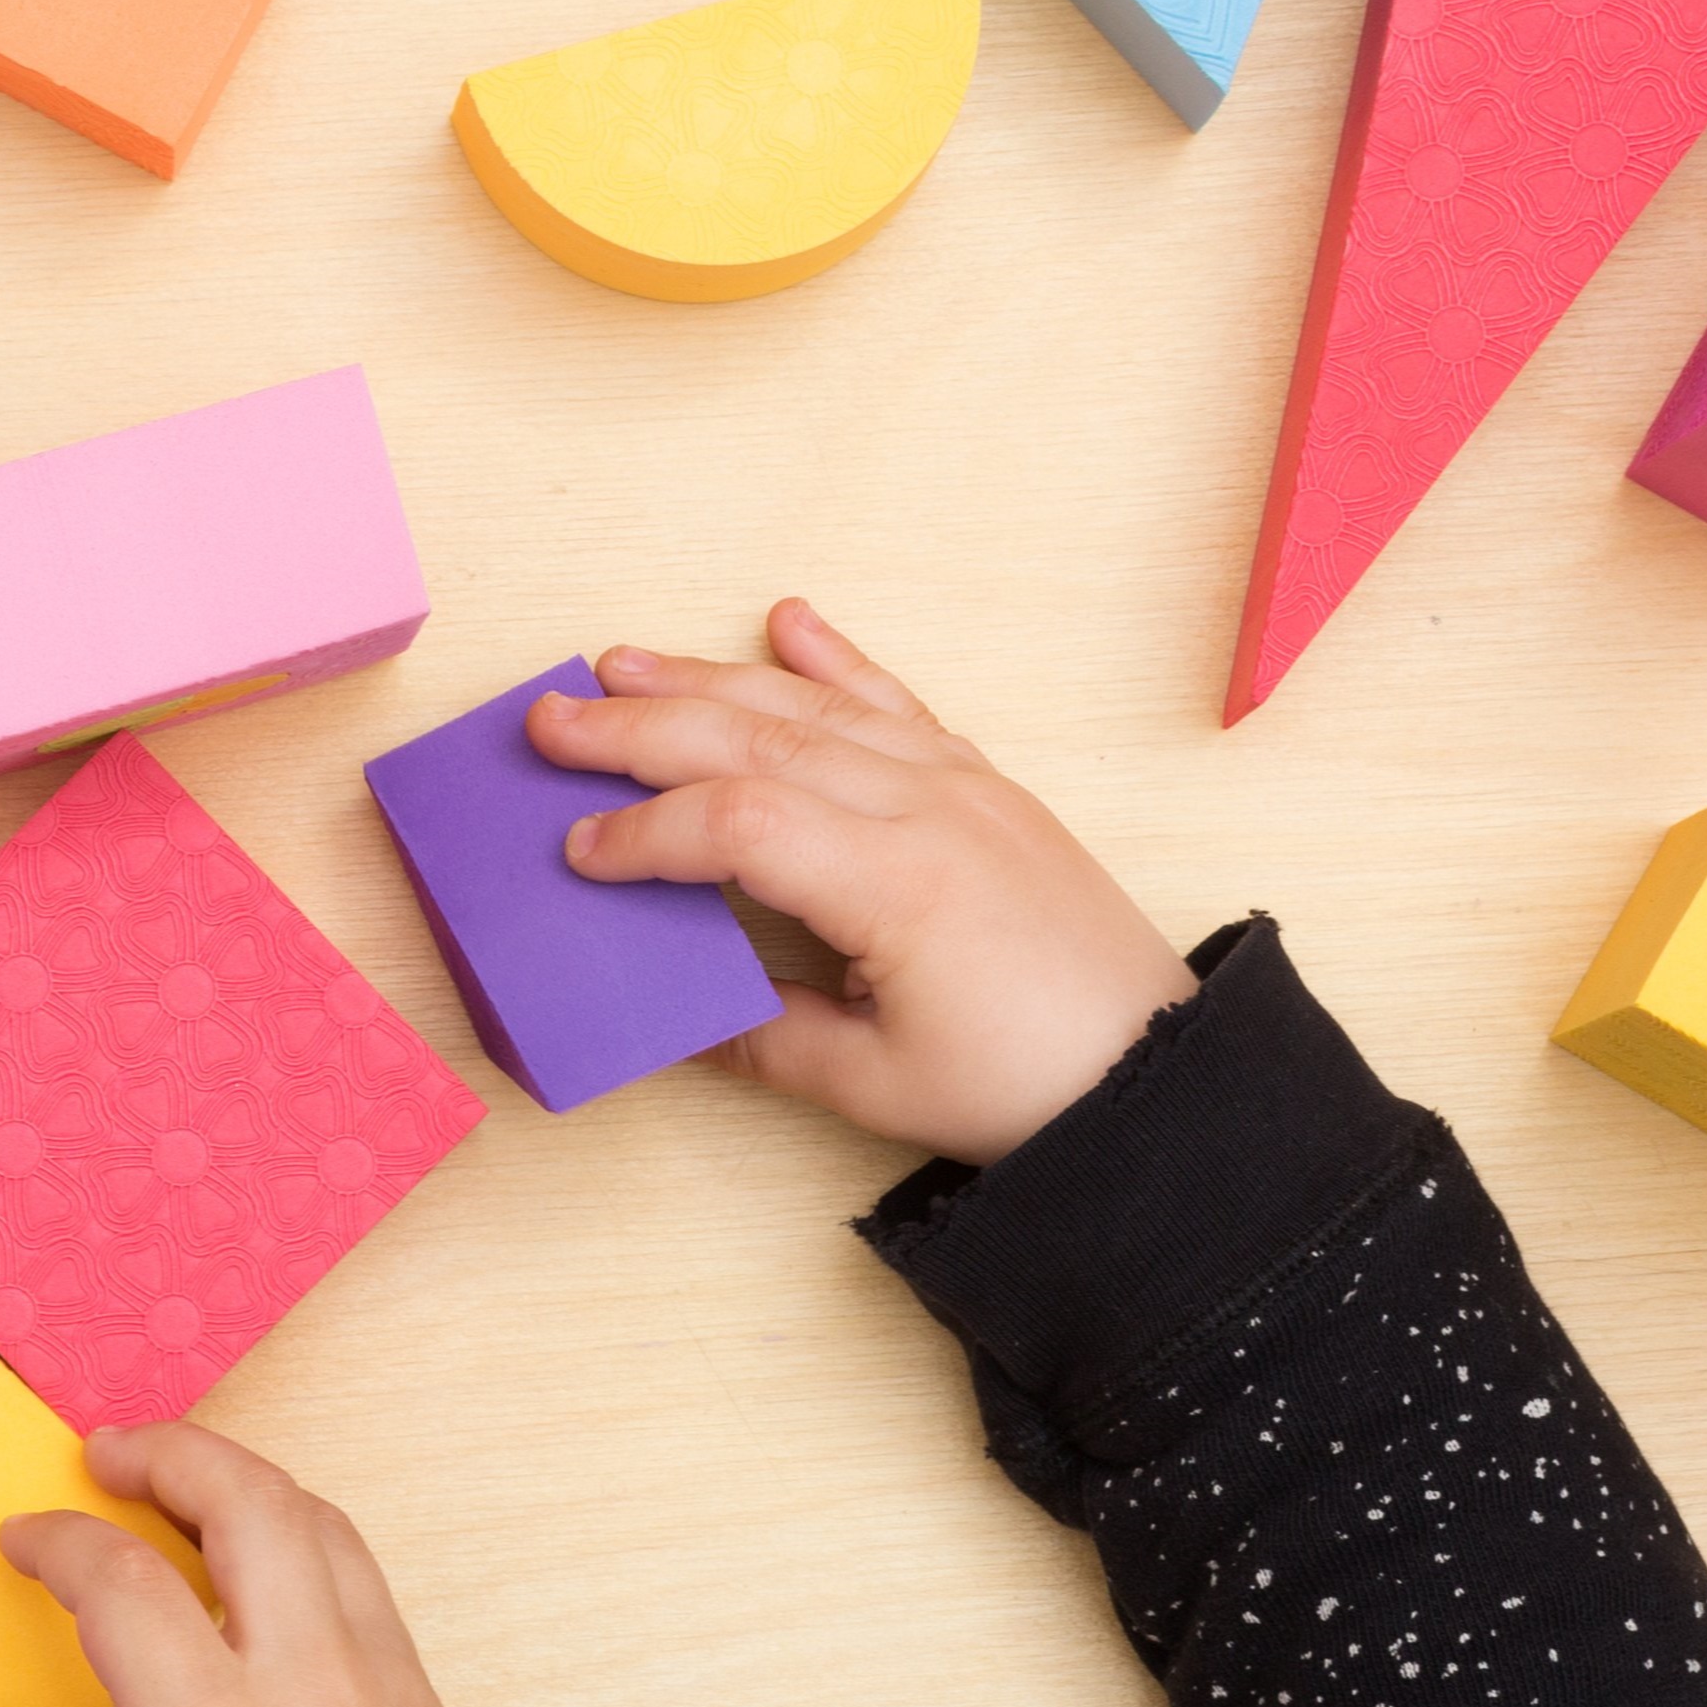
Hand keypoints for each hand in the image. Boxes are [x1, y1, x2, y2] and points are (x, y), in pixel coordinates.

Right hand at [0, 1424, 512, 1706]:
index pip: (116, 1574)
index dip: (54, 1538)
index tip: (22, 1540)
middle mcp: (313, 1691)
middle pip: (247, 1498)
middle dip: (168, 1453)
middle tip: (110, 1456)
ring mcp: (392, 1701)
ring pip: (326, 1532)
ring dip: (248, 1491)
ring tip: (186, 1499)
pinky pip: (370, 1602)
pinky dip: (307, 1561)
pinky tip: (260, 1593)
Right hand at [531, 601, 1195, 1166]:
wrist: (1155, 1072)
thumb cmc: (1023, 1085)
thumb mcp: (872, 1085)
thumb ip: (760, 1036)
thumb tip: (668, 1008)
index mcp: (896, 885)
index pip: (737, 824)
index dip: (645, 833)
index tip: (577, 854)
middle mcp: (926, 809)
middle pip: (755, 741)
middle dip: (641, 726)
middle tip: (551, 719)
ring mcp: (959, 785)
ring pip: (812, 709)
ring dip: (709, 678)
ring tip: (622, 663)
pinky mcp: (983, 784)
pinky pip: (895, 701)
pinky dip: (835, 659)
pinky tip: (786, 621)